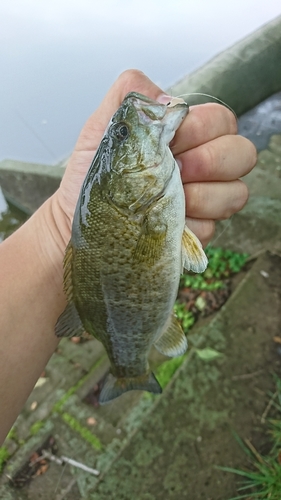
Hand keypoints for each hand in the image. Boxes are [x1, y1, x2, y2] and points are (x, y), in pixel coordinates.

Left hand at [53, 69, 256, 249]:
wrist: (78, 220)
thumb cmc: (95, 175)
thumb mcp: (101, 129)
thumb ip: (129, 96)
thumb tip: (167, 100)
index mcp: (186, 136)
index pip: (222, 121)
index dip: (200, 129)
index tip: (168, 141)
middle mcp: (204, 166)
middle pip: (243, 154)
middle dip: (209, 161)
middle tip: (174, 169)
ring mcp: (205, 201)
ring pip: (236, 193)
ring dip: (199, 196)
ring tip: (162, 199)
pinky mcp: (198, 232)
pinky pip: (211, 228)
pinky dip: (185, 225)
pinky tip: (160, 221)